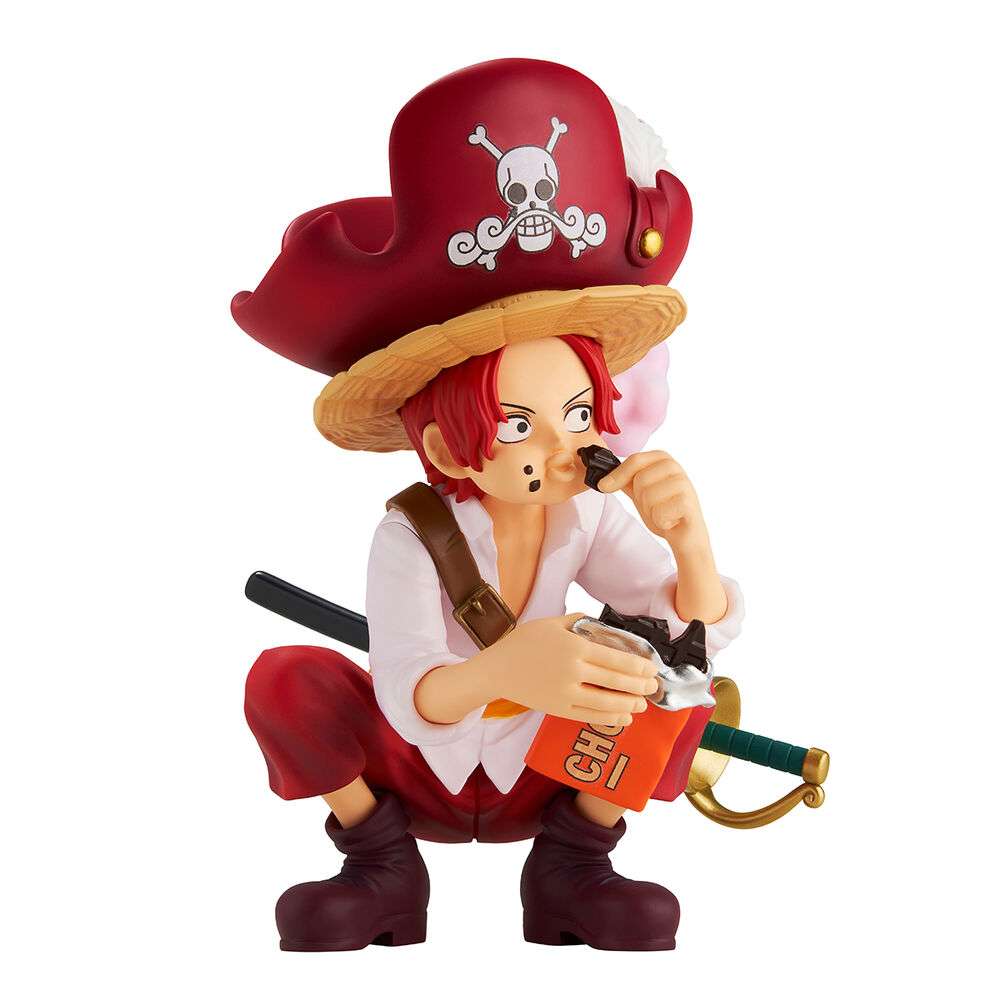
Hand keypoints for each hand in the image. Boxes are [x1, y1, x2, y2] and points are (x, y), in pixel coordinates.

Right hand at [480, 614, 659, 726]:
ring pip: (607, 702)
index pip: (616, 659)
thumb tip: (603, 624)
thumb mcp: (551, 623)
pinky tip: (624, 717)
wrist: (497, 669)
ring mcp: (565, 693)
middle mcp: (572, 671)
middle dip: (640, 686)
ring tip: (642, 703)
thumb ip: (579, 621)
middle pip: (616, 681)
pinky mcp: (559, 710)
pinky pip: (591, 716)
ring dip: (630, 704)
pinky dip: (611, 718)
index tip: (652, 668)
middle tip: (654, 686)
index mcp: (574, 647)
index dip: (638, 666)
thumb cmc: (524, 643)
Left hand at [598, 450, 709, 555]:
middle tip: (654, 506)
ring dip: (651, 512)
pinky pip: (659, 512)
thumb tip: (603, 478)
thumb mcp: (640, 493)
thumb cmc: (663, 511)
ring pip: (648, 496)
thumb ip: (625, 481)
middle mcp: (675, 467)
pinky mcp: (689, 502)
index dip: (617, 475)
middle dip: (641, 499)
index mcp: (662, 459)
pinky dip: (660, 521)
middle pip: (640, 480)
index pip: (635, 460)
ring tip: (663, 513)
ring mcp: (684, 483)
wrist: (684, 534)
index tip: (603, 486)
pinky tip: (671, 521)